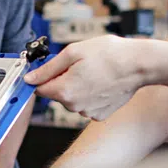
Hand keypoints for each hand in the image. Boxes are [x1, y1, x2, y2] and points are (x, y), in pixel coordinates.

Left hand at [24, 36, 167, 121]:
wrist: (138, 65)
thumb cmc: (109, 54)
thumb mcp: (73, 52)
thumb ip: (48, 68)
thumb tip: (30, 78)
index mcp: (64, 90)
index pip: (38, 88)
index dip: (42, 76)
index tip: (51, 67)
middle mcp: (74, 106)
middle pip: (56, 93)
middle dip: (62, 79)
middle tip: (79, 64)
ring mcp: (88, 112)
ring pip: (72, 99)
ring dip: (77, 87)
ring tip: (94, 72)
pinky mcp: (100, 115)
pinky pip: (86, 104)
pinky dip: (90, 94)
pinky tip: (101, 82)